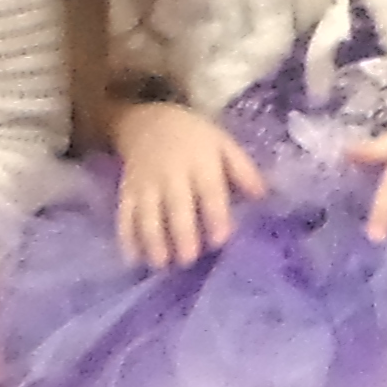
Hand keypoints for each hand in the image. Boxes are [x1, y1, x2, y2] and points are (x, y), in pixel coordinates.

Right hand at [111, 101, 265, 267]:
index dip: (215, 215)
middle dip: (181, 234)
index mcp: (201, 162)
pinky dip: (126, 237)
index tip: (220, 240)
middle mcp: (171, 174)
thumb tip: (262, 196)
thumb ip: (243, 170)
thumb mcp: (223, 145)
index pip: (209, 191)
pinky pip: (124, 215)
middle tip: (188, 260)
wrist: (148, 122)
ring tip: (161, 264)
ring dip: (152, 240)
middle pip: (176, 206)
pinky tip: (133, 259)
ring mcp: (146, 184)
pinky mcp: (127, 192)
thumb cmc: (195, 138)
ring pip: (147, 214)